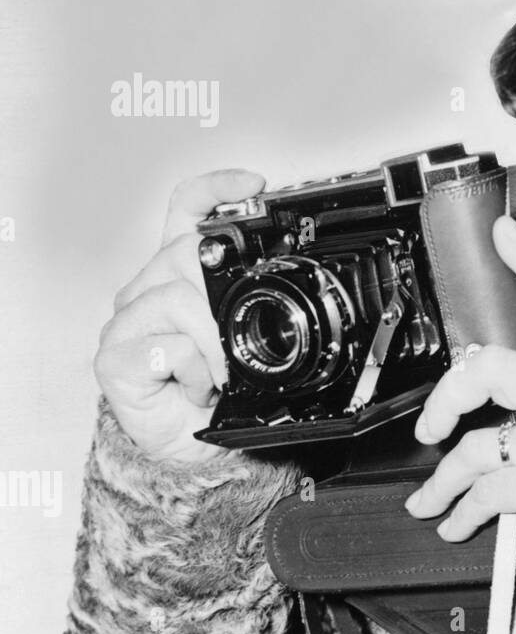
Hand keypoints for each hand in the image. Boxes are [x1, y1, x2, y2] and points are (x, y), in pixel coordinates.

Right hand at [94, 168, 265, 464]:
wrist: (192, 448)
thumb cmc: (216, 391)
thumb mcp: (244, 336)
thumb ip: (249, 298)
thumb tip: (284, 270)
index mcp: (176, 273)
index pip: (185, 210)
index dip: (216, 188)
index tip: (254, 185)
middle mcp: (147, 289)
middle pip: (186, 252)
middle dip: (224, 293)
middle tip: (238, 333)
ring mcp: (125, 322)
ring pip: (178, 298)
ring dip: (214, 342)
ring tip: (219, 370)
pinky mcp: (113, 357)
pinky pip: (167, 346)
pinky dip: (194, 370)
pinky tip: (196, 384)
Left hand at [405, 215, 515, 570]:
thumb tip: (489, 419)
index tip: (502, 233)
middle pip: (494, 365)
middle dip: (447, 396)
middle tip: (431, 427)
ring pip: (476, 442)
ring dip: (443, 481)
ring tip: (433, 500)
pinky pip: (482, 490)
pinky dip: (457, 512)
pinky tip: (455, 524)